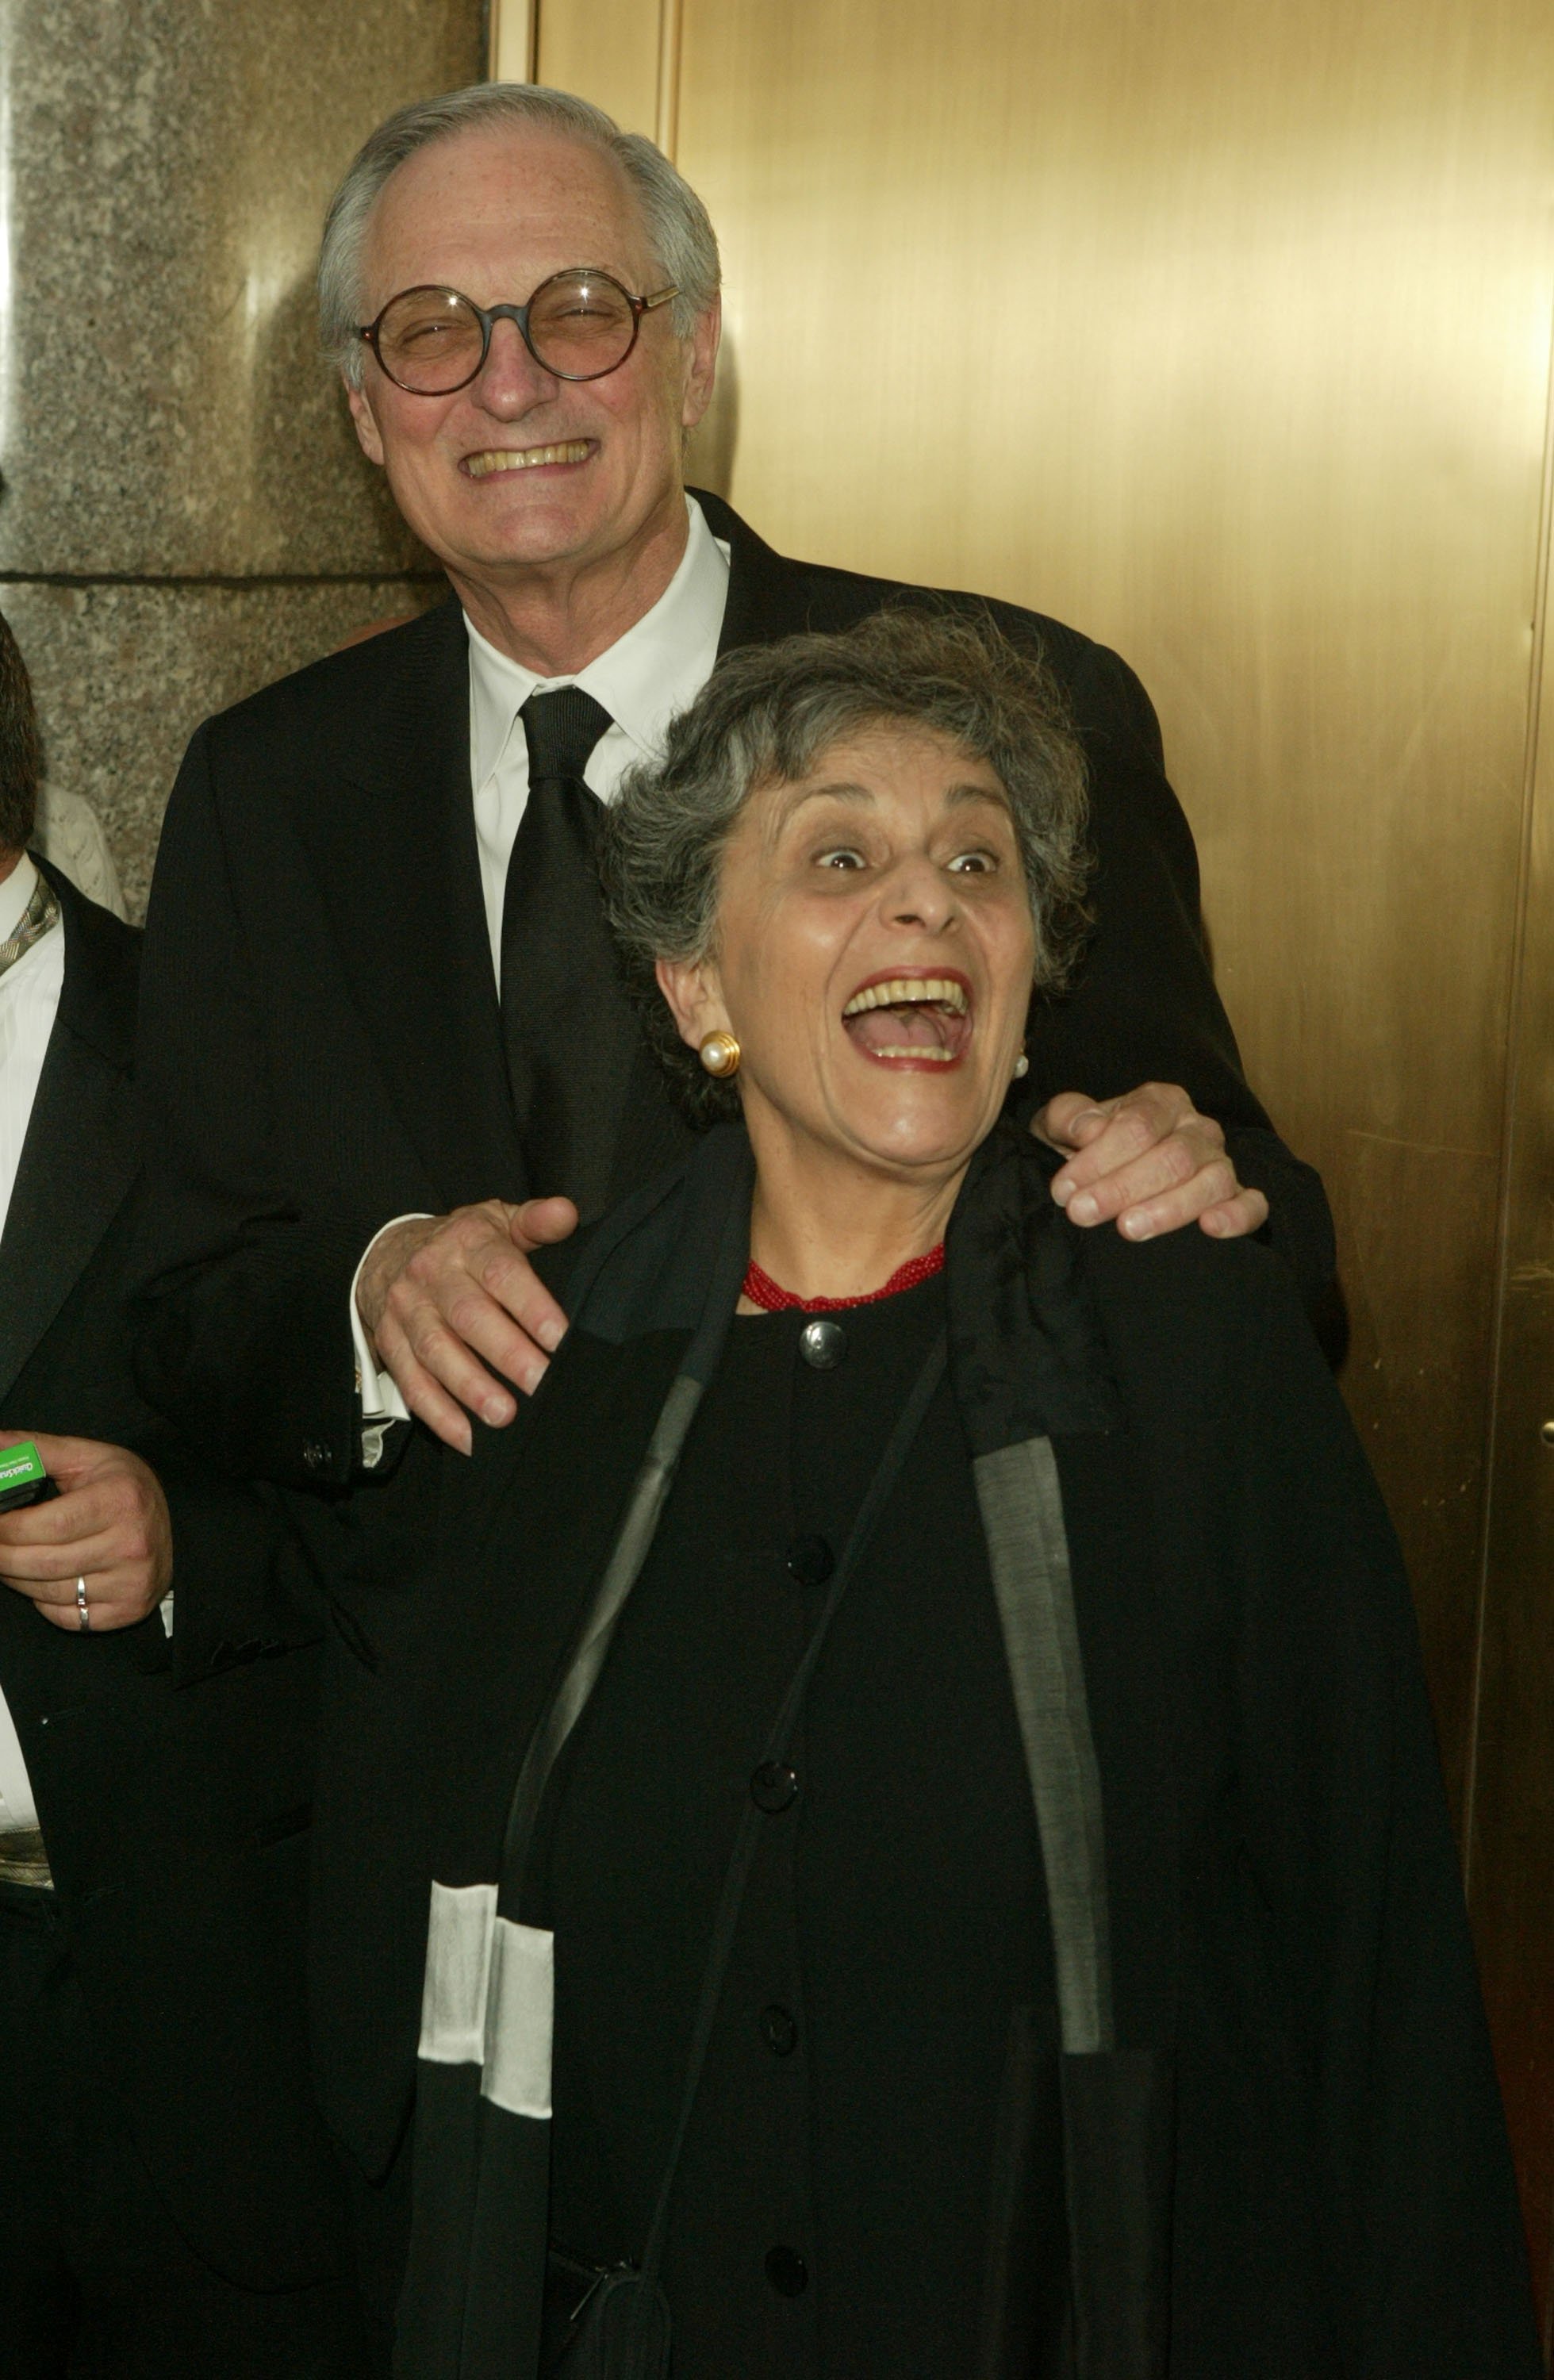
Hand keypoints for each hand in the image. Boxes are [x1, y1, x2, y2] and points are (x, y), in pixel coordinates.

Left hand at [0, 1432, 172, 1631]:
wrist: (172, 1525)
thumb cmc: (122, 1488)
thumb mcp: (86, 1458)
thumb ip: (36, 1450)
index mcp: (121, 1500)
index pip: (50, 1524)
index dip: (8, 1529)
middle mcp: (132, 1544)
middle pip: (45, 1563)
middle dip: (3, 1557)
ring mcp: (132, 1582)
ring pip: (50, 1593)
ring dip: (17, 1579)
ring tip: (9, 1561)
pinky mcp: (128, 1610)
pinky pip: (67, 1617)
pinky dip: (43, 1603)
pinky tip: (42, 1582)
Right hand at [356, 1196, 578, 1454]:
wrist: (387, 1251)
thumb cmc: (461, 1244)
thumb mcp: (497, 1221)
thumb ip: (535, 1222)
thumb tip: (567, 1213)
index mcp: (467, 1242)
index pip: (500, 1272)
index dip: (530, 1305)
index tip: (560, 1337)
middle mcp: (432, 1275)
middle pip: (469, 1315)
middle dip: (506, 1353)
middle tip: (540, 1383)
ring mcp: (406, 1310)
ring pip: (435, 1350)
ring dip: (469, 1387)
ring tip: (503, 1416)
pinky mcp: (388, 1342)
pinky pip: (410, 1381)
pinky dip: (436, 1413)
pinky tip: (465, 1437)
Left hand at [1036, 1084, 1269, 1242]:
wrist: (1101, 1175)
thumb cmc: (1082, 1147)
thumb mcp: (1062, 1126)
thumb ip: (1069, 1117)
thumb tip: (1088, 1129)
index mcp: (1160, 1102)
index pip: (1138, 1125)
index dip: (1099, 1158)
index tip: (1065, 1189)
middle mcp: (1196, 1128)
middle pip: (1173, 1156)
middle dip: (1123, 1187)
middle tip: (1083, 1213)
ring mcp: (1220, 1162)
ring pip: (1211, 1180)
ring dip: (1169, 1208)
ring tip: (1129, 1229)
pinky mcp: (1236, 1196)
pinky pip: (1252, 1204)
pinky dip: (1237, 1216)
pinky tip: (1210, 1227)